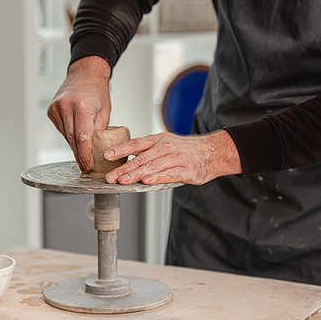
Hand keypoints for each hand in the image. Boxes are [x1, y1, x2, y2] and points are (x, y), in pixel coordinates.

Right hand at [47, 56, 111, 171]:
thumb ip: (99, 131)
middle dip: (79, 155)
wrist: (85, 74)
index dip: (85, 155)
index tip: (87, 166)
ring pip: (65, 135)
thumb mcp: (105, 112)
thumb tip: (96, 150)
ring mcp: (56, 107)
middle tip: (85, 166)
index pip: (83, 138)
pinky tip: (75, 136)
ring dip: (73, 146)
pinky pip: (60, 129)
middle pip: (72, 139)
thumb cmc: (97, 91)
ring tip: (82, 153)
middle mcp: (67, 106)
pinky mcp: (51, 110)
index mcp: (82, 107)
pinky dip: (68, 135)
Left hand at [104, 130, 242, 184]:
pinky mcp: (186, 170)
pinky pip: (169, 174)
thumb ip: (148, 151)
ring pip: (152, 166)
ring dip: (136, 174)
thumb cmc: (186, 150)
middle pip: (140, 158)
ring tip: (123, 181)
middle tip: (110, 177)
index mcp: (158, 140)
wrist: (213, 152)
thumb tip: (126, 161)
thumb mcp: (166, 143)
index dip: (120, 149)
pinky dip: (156, 177)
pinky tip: (146, 182)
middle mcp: (165, 147)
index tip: (106, 156)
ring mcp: (176, 158)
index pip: (135, 143)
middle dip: (123, 168)